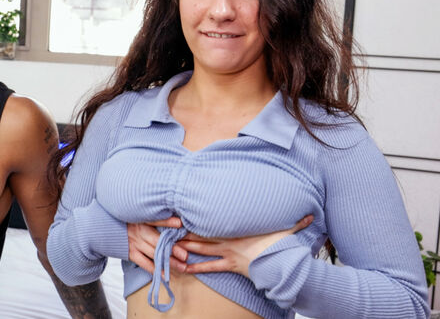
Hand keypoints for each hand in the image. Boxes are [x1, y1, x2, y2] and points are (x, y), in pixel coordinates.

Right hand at [128, 217, 188, 274]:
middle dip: (172, 249)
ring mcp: (134, 244)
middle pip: (157, 241)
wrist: (107, 229)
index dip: (167, 222)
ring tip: (182, 267)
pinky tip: (165, 275)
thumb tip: (175, 218)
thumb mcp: (138, 215)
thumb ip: (154, 217)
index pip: (155, 220)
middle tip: (185, 256)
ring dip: (168, 261)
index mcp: (141, 220)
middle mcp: (138, 232)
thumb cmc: (126, 221)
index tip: (180, 224)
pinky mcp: (130, 253)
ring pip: (154, 254)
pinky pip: (144, 263)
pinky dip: (155, 269)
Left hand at [177, 215, 313, 277]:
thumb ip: (296, 220)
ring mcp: (228, 253)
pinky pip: (210, 267)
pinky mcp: (230, 266)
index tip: (184, 210)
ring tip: (169, 243)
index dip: (198, 214)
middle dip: (185, 230)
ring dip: (185, 246)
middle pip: (202, 232)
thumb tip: (310, 213)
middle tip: (168, 225)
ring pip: (202, 248)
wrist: (281, 263)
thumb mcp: (288, 229)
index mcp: (238, 228)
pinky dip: (196, 268)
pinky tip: (183, 268)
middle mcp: (229, 239)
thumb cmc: (281, 244)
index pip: (213, 219)